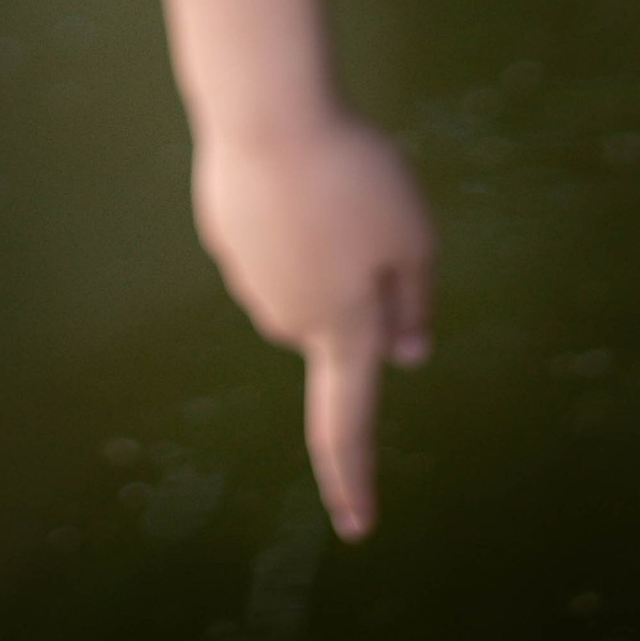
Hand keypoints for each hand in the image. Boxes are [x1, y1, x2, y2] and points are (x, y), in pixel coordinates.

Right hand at [192, 111, 435, 538]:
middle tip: (372, 210)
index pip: (349, 422)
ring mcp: (249, 279)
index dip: (354, 476)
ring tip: (330, 179)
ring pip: (304, 273)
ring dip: (322, 241)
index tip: (357, 527)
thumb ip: (414, 300)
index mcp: (344, 329)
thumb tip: (409, 350)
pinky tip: (291, 168)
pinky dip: (287, 212)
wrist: (265, 113)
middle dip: (357, 281)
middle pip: (336, 317)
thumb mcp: (413, 234)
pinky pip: (271, 235)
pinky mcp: (226, 235)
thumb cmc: (352, 175)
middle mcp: (290, 318)